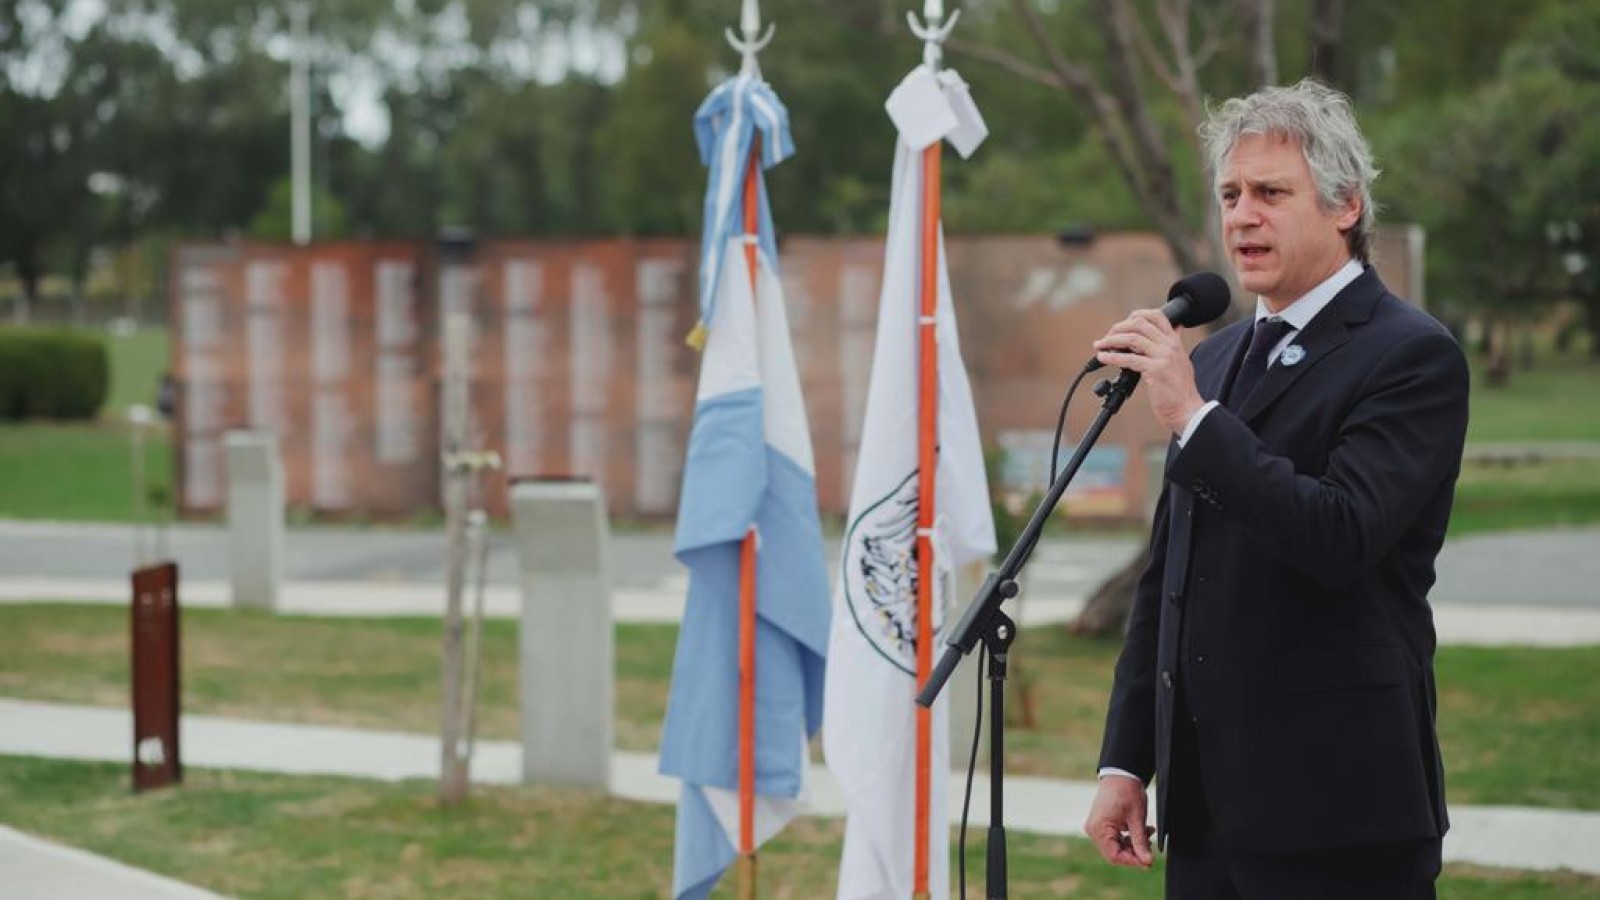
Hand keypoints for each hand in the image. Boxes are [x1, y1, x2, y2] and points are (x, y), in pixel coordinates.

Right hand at [1084, 775, 1153, 868]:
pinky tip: (1140, 831)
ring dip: (1132, 845)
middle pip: (1114, 853)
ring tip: (1148, 834)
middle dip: (1133, 853)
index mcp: (1099, 828)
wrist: (1120, 773)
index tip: (1148, 861)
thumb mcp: (1137, 818)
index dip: (1132, 861)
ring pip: (1115, 847)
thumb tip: (1147, 861)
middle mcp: (1093, 830)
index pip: (1114, 856)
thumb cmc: (1127, 791)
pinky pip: (1113, 839)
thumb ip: (1141, 841)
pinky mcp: (1100, 824)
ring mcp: (1095, 827)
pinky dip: (1127, 838)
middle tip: (1150, 848)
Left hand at [1093, 310, 1204, 434]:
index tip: (1122, 325)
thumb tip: (1175, 328)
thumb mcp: (1181, 360)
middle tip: (1106, 338)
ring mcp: (1163, 357)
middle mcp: (1170, 346)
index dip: (1136, 315)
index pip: (1157, 316)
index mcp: (1175, 342)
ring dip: (1111, 340)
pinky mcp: (1155, 370)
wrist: (1187, 409)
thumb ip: (1174, 345)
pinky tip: (1103, 358)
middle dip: (1118, 328)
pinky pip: (1129, 359)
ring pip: (1132, 339)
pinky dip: (1112, 357)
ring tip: (1099, 346)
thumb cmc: (1180, 390)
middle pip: (1140, 324)